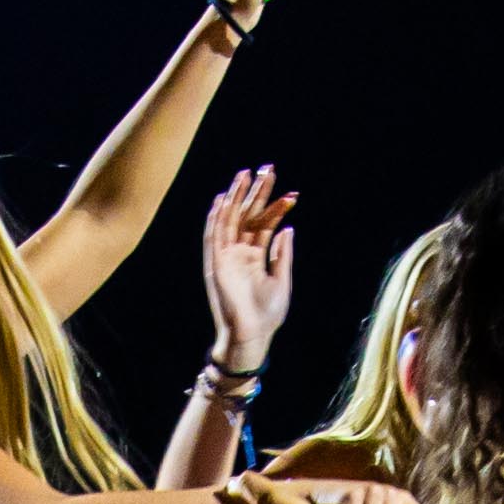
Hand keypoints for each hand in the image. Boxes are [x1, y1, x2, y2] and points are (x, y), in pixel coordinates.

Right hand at [198, 162, 298, 367]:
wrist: (252, 335)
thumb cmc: (267, 314)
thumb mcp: (281, 280)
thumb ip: (281, 254)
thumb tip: (286, 229)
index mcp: (256, 256)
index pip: (264, 224)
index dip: (275, 207)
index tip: (290, 192)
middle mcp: (240, 253)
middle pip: (247, 216)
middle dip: (256, 193)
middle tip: (267, 169)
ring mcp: (227, 257)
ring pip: (230, 220)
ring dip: (235, 197)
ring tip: (244, 174)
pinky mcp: (216, 264)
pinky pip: (213, 236)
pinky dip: (216, 218)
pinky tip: (221, 199)